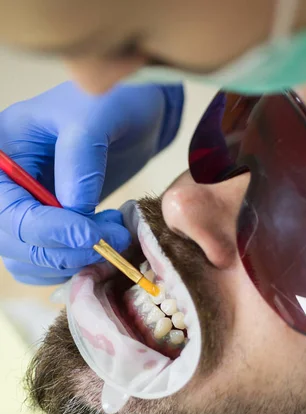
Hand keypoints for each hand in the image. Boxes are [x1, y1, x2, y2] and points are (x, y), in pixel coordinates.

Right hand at [0, 81, 182, 283]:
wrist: (134, 112)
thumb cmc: (113, 100)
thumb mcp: (96, 118)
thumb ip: (81, 162)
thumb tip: (75, 213)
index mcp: (3, 153)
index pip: (8, 209)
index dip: (47, 230)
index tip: (91, 235)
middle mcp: (7, 184)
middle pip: (13, 241)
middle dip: (64, 250)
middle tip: (112, 240)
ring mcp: (26, 206)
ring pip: (29, 259)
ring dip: (72, 261)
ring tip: (113, 236)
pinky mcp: (49, 223)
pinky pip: (47, 262)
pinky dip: (74, 264)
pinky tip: (104, 244)